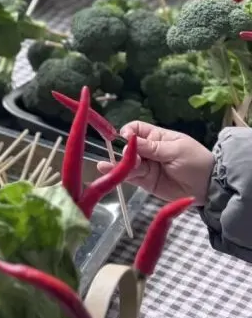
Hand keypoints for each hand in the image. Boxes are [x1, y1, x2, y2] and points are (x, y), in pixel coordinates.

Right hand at [97, 121, 213, 204]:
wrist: (209, 188)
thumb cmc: (196, 162)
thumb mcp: (176, 151)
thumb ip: (152, 147)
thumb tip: (129, 139)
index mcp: (157, 137)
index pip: (136, 129)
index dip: (128, 132)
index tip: (124, 137)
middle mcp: (148, 150)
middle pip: (127, 147)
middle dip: (124, 151)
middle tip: (131, 159)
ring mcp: (146, 166)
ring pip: (126, 162)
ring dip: (117, 163)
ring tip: (106, 166)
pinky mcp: (145, 181)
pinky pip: (129, 176)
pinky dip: (118, 173)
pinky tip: (106, 170)